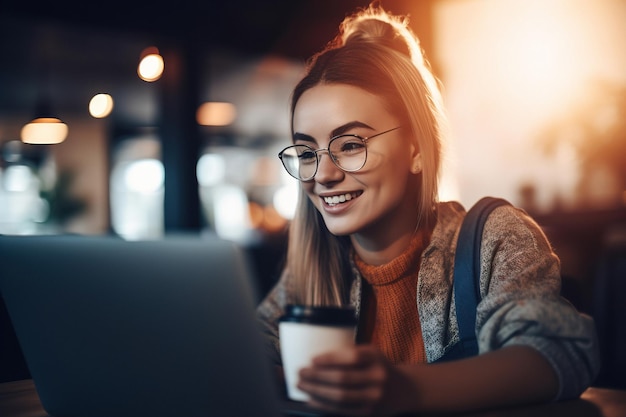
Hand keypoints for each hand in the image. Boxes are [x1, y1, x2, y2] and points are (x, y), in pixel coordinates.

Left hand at [297, 345, 414, 415]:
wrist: (403, 389)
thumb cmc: (377, 367)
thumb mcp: (370, 353)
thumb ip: (349, 354)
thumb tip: (315, 359)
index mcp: (376, 357)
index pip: (351, 358)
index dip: (330, 359)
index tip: (312, 360)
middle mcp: (378, 377)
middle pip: (343, 378)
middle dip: (317, 376)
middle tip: (300, 372)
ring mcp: (374, 398)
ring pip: (340, 396)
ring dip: (316, 391)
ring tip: (301, 385)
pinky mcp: (369, 413)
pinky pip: (342, 410)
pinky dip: (323, 405)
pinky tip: (311, 399)